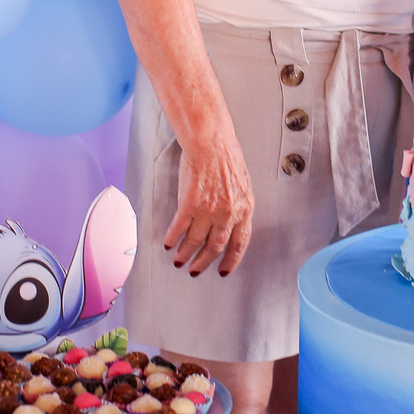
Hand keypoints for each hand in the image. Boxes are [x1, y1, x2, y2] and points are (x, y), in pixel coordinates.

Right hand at [164, 132, 254, 276]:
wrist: (212, 143)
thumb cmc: (227, 158)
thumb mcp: (242, 186)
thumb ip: (238, 207)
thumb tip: (231, 224)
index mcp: (244, 208)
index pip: (240, 243)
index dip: (231, 260)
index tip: (223, 270)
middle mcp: (228, 213)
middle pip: (215, 247)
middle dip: (204, 262)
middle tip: (195, 270)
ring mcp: (208, 210)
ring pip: (195, 241)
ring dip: (185, 254)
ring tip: (179, 260)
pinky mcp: (190, 204)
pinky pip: (179, 229)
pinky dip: (172, 239)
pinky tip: (168, 244)